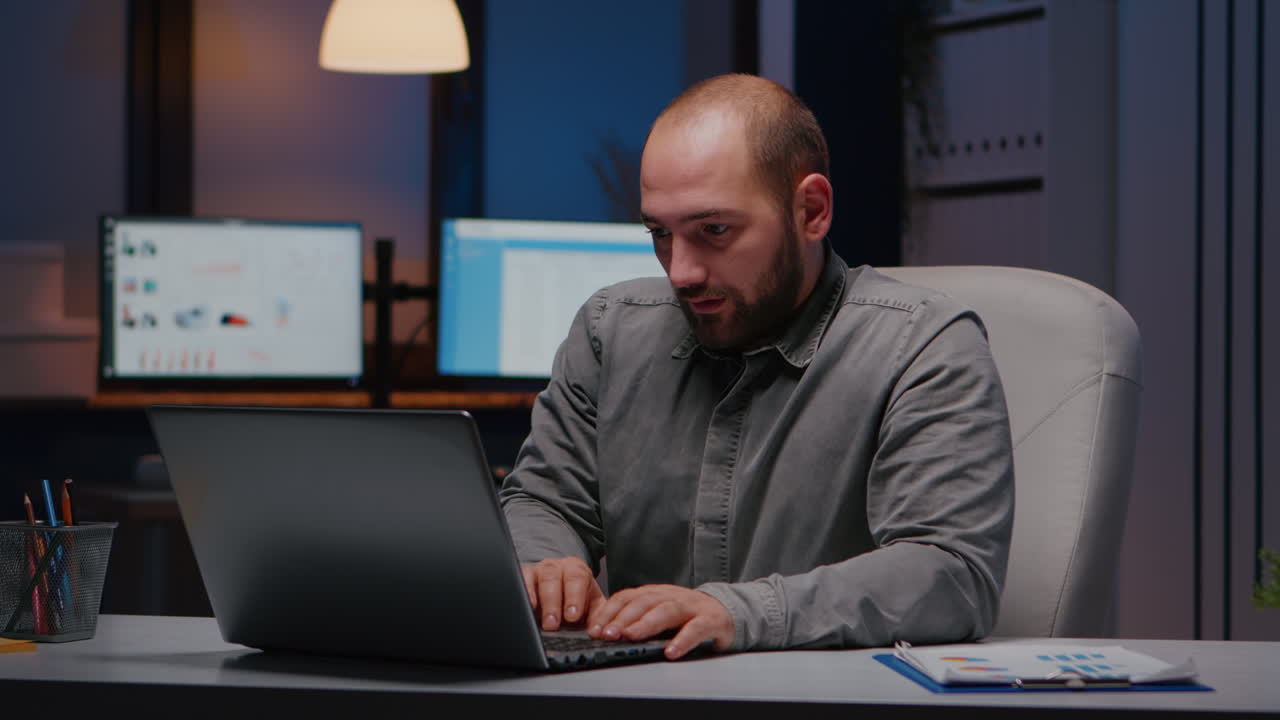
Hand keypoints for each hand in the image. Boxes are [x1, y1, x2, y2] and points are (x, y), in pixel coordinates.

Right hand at [520, 557, 605, 631]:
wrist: (562, 593)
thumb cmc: (578, 601)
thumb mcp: (592, 607)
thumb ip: (599, 618)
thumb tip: (601, 633)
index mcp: (577, 570)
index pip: (577, 578)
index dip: (575, 597)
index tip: (572, 616)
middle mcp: (557, 567)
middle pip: (554, 578)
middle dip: (553, 602)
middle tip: (553, 624)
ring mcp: (538, 571)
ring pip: (537, 579)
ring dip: (539, 602)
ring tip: (541, 622)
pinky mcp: (523, 576)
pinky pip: (520, 581)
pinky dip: (523, 593)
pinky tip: (526, 607)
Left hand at [587, 584, 734, 659]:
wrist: (727, 612)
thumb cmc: (687, 617)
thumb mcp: (659, 613)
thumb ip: (638, 619)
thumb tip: (605, 634)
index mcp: (655, 593)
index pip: (627, 597)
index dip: (609, 612)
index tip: (594, 630)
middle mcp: (671, 595)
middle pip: (643, 602)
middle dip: (623, 618)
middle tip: (608, 634)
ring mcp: (692, 606)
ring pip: (667, 610)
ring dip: (647, 623)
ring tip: (632, 636)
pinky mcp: (712, 619)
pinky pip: (696, 628)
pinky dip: (683, 639)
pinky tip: (671, 652)